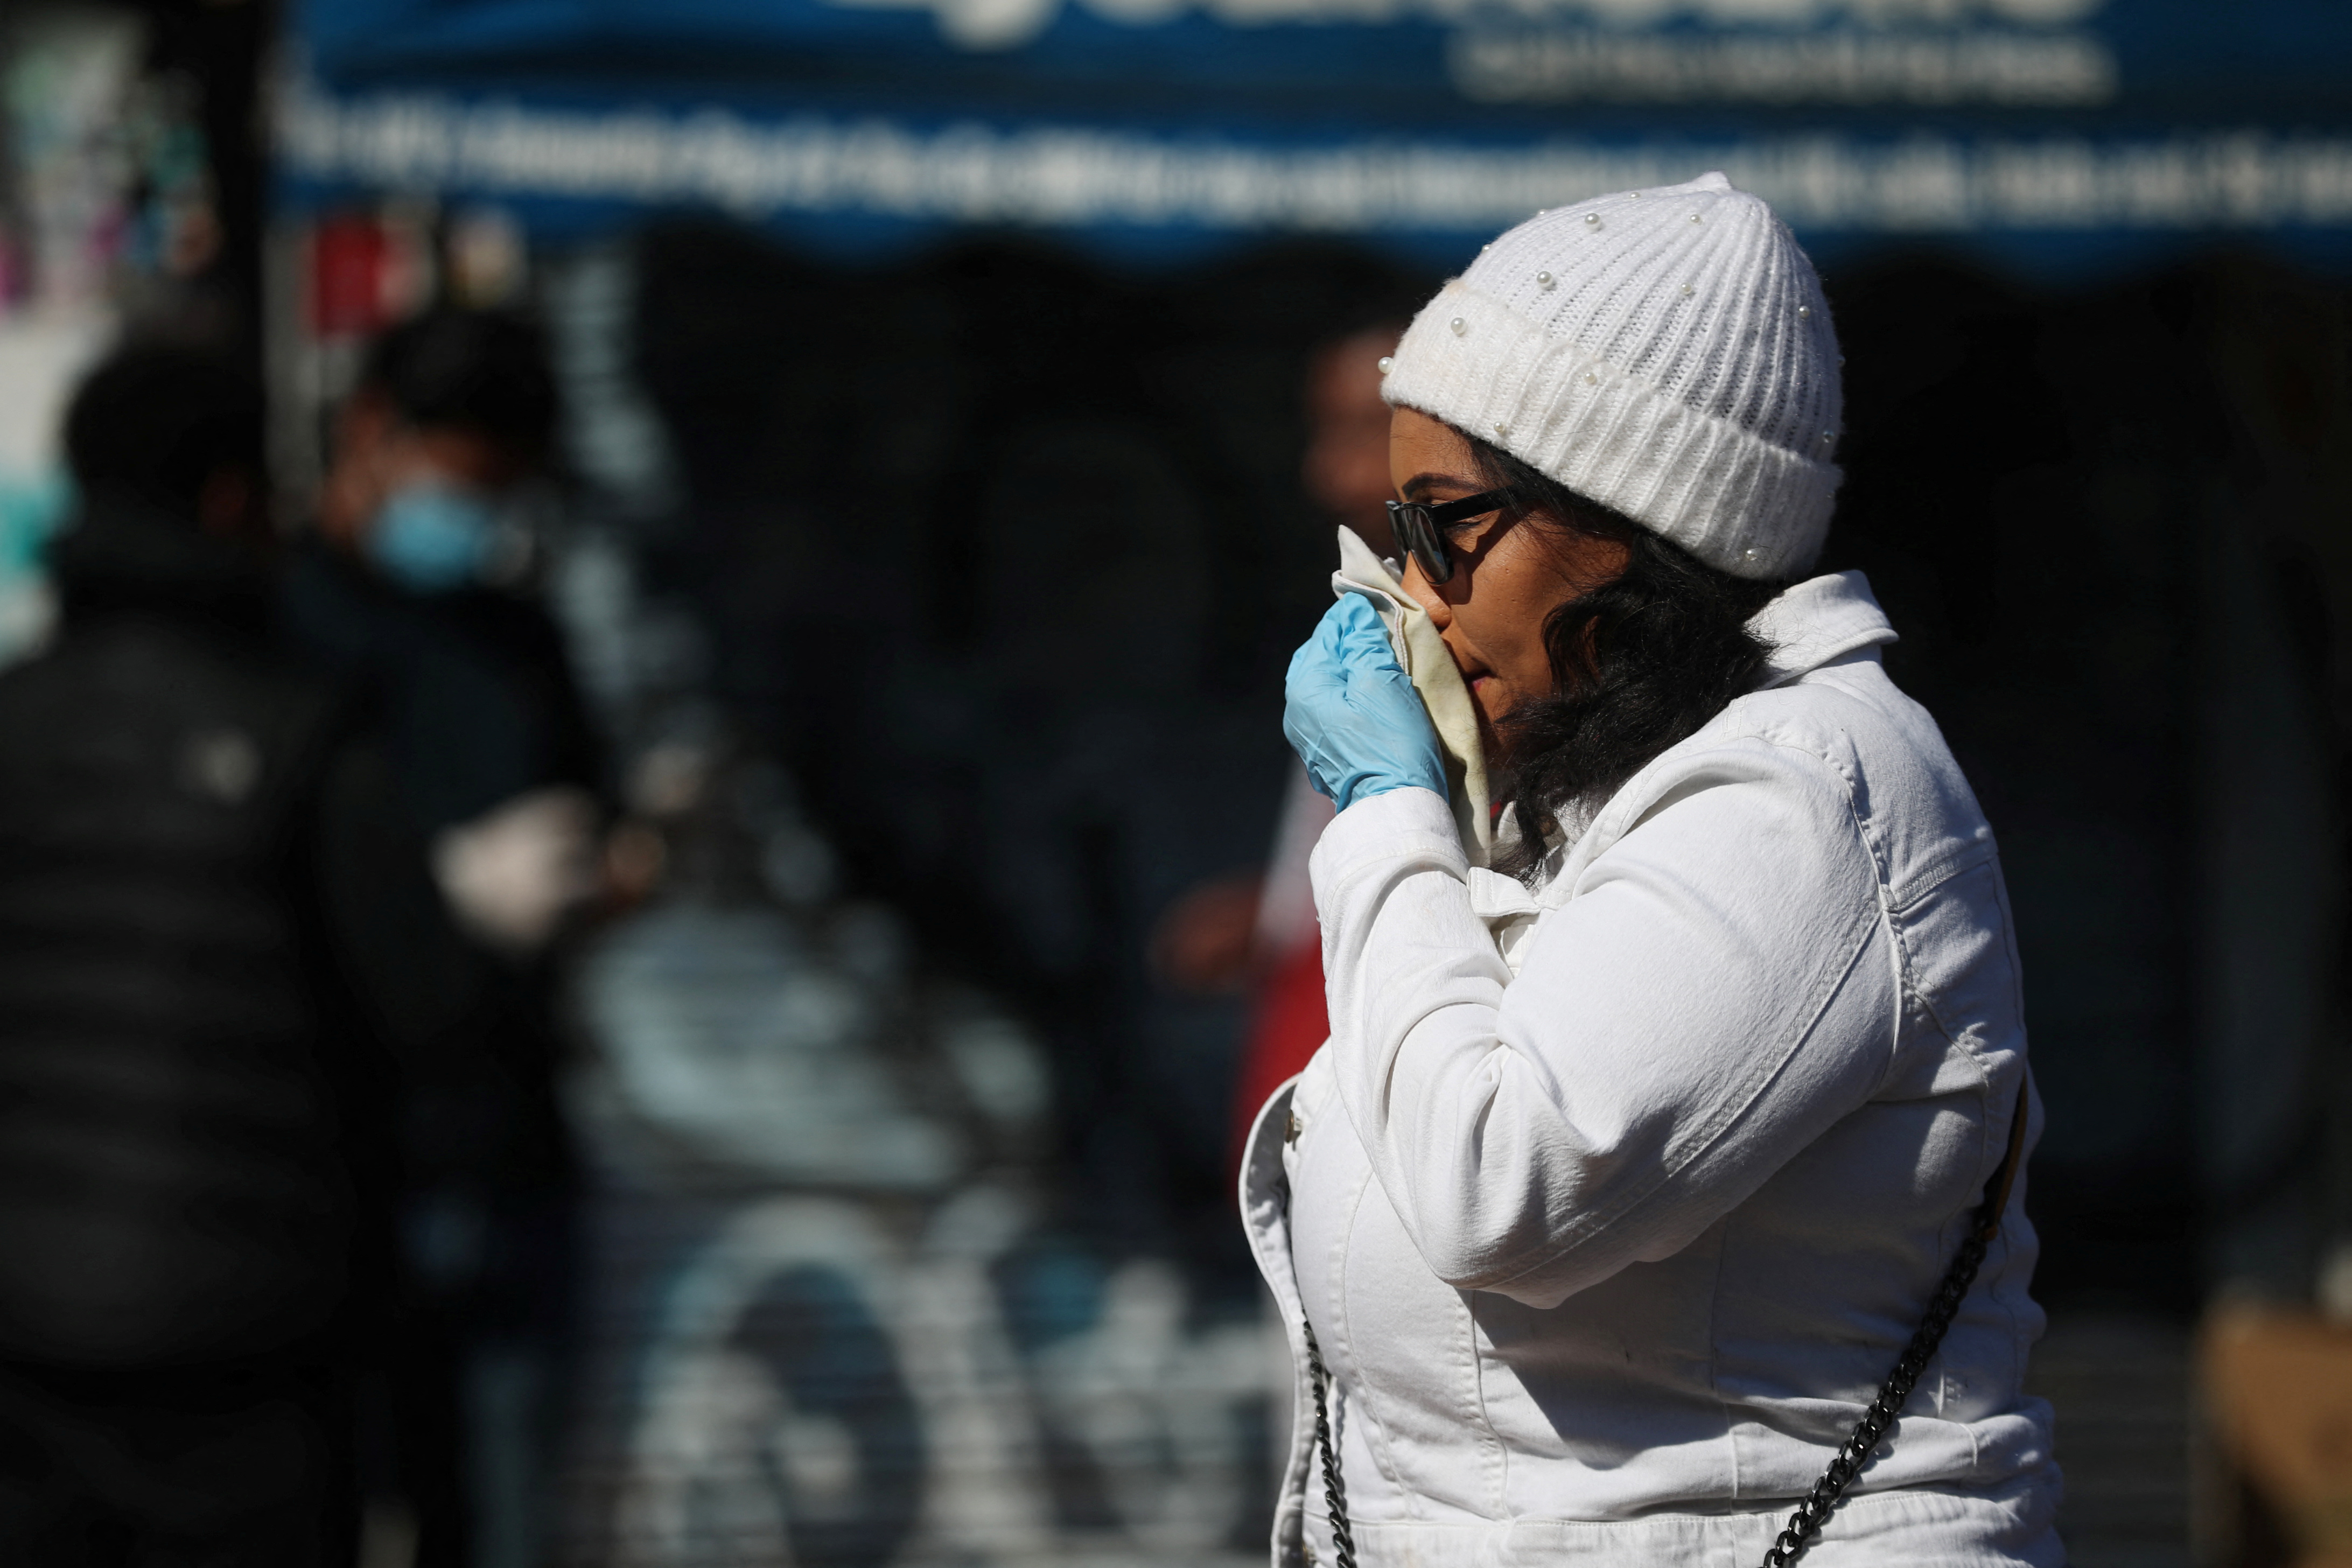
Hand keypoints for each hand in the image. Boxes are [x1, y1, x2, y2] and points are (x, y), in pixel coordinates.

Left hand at [1284, 595, 1445, 811]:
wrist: (1396, 808)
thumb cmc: (1390, 741)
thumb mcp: (1381, 681)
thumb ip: (1363, 642)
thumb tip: (1353, 613)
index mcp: (1304, 687)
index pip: (1326, 635)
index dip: (1352, 618)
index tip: (1374, 606)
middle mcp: (1297, 712)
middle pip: (1321, 661)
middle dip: (1348, 646)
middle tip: (1380, 636)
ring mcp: (1308, 738)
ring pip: (1328, 688)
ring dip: (1351, 673)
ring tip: (1380, 666)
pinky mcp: (1326, 757)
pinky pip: (1334, 714)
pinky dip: (1351, 700)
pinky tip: (1373, 700)